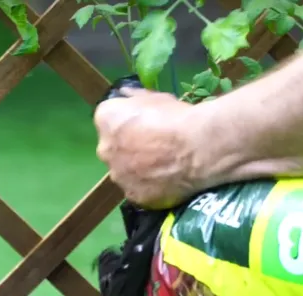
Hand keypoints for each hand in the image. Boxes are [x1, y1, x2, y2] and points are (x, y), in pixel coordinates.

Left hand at [93, 87, 203, 208]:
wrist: (198, 147)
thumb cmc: (176, 117)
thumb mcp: (155, 97)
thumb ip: (135, 98)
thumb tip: (125, 93)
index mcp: (106, 120)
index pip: (107, 120)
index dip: (126, 122)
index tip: (143, 123)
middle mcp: (104, 150)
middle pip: (112, 148)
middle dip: (128, 147)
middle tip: (154, 146)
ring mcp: (118, 175)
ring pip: (124, 171)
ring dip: (136, 168)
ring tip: (163, 165)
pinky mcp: (133, 195)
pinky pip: (138, 189)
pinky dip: (149, 186)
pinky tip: (166, 181)